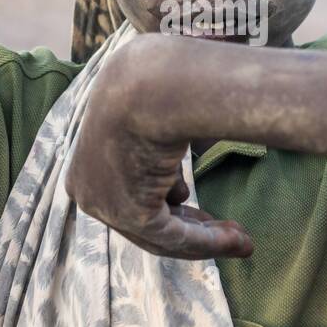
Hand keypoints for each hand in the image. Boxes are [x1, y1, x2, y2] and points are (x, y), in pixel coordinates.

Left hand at [63, 44, 253, 259]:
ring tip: (241, 238)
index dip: (165, 200)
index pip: (126, 190)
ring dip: (206, 238)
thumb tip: (175, 170)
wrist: (151, 84)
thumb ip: (158, 150)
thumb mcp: (150, 117)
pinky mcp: (129, 215)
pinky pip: (174, 237)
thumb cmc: (155, 87)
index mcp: (86, 157)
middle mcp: (87, 186)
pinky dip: (208, 242)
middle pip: (142, 217)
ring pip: (160, 233)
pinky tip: (238, 239)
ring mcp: (104, 204)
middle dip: (189, 226)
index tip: (192, 202)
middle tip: (227, 232)